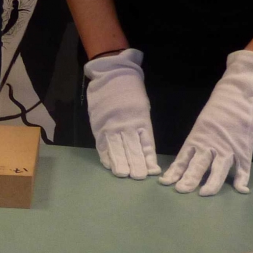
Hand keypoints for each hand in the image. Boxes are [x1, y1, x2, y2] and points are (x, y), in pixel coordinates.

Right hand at [84, 49, 160, 179]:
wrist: (112, 74)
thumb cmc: (130, 90)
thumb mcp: (142, 106)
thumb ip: (142, 127)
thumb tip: (144, 148)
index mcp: (141, 119)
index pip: (147, 143)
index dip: (149, 158)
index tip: (153, 171)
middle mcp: (127, 125)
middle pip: (132, 149)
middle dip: (136, 164)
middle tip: (139, 177)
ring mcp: (111, 126)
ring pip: (117, 149)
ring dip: (121, 163)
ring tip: (124, 175)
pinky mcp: (99, 127)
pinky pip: (103, 145)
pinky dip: (106, 156)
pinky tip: (109, 165)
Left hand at [160, 50, 252, 195]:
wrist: (241, 92)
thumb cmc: (220, 108)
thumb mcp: (202, 125)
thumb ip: (197, 144)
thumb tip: (187, 163)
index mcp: (197, 138)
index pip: (182, 159)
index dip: (174, 172)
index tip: (165, 183)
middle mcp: (210, 145)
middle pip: (198, 165)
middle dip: (189, 179)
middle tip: (181, 191)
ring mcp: (228, 147)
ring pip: (219, 168)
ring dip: (212, 182)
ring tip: (204, 194)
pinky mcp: (244, 147)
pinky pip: (243, 166)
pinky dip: (243, 178)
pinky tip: (241, 190)